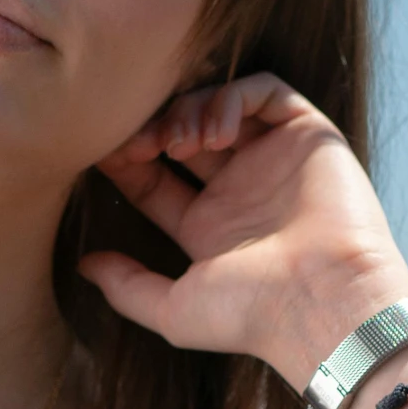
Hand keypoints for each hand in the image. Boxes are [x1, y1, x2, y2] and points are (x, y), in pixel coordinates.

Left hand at [76, 73, 407, 388]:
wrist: (324, 302)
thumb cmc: (255, 316)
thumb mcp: (174, 309)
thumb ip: (126, 287)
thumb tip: (83, 266)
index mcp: (209, 228)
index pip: (154, 178)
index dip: (126, 160)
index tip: (102, 154)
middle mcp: (240, 190)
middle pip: (182, 133)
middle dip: (153, 128)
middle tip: (138, 141)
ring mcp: (274, 161)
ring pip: (219, 106)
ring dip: (190, 112)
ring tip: (180, 142)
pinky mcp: (309, 137)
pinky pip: (267, 92)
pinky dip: (234, 97)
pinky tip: (218, 132)